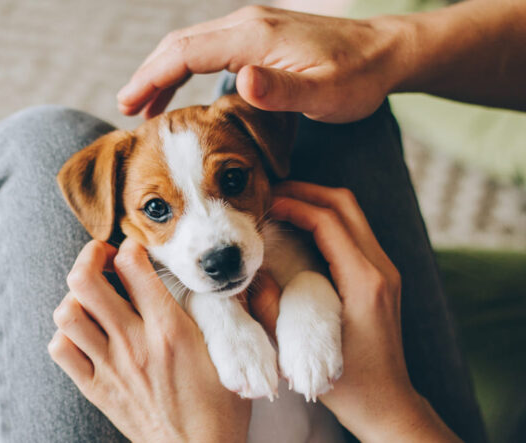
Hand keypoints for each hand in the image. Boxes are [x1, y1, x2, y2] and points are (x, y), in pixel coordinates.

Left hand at [48, 238, 250, 442]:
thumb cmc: (220, 406)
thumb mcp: (231, 354)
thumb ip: (228, 313)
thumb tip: (225, 281)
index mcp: (170, 329)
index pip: (133, 266)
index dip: (131, 246)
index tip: (137, 249)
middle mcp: (134, 343)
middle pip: (85, 281)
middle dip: (90, 255)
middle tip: (104, 257)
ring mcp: (110, 366)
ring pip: (67, 313)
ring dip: (76, 296)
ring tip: (94, 296)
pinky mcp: (96, 388)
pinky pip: (61, 350)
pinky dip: (67, 334)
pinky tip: (87, 332)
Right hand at [117, 6, 404, 121]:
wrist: (386, 52)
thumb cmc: (358, 78)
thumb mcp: (324, 93)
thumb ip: (280, 90)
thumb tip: (237, 80)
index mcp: (254, 37)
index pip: (185, 52)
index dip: (152, 78)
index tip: (128, 106)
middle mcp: (247, 24)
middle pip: (180, 44)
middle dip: (149, 75)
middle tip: (126, 109)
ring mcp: (253, 27)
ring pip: (193, 45)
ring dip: (165, 72)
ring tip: (147, 106)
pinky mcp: (261, 36)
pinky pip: (211, 49)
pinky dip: (188, 69)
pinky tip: (187, 93)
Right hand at [251, 181, 460, 441]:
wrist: (388, 404)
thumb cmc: (349, 384)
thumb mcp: (301, 351)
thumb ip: (271, 310)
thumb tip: (250, 275)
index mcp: (364, 282)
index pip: (328, 221)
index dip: (293, 204)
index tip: (264, 203)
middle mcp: (380, 268)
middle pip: (345, 204)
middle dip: (306, 191)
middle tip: (270, 193)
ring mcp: (384, 270)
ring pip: (351, 214)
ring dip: (316, 202)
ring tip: (281, 205)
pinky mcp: (380, 277)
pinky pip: (353, 232)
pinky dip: (325, 220)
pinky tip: (298, 230)